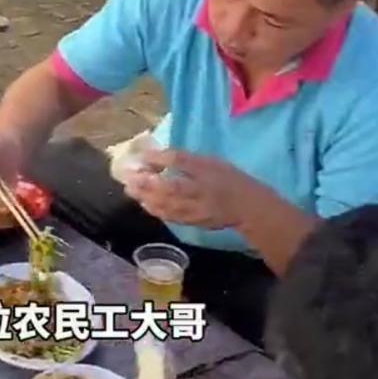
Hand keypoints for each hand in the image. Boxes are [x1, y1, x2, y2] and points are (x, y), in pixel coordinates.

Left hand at [123, 149, 255, 230]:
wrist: (249, 208)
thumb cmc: (229, 179)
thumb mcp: (212, 162)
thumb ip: (186, 160)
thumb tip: (156, 156)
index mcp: (208, 172)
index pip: (183, 162)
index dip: (161, 159)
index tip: (142, 155)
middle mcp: (202, 192)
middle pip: (171, 188)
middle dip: (146, 182)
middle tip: (128, 175)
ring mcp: (198, 210)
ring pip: (168, 205)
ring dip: (146, 197)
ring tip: (130, 188)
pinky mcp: (195, 222)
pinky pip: (172, 217)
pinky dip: (156, 210)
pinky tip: (144, 203)